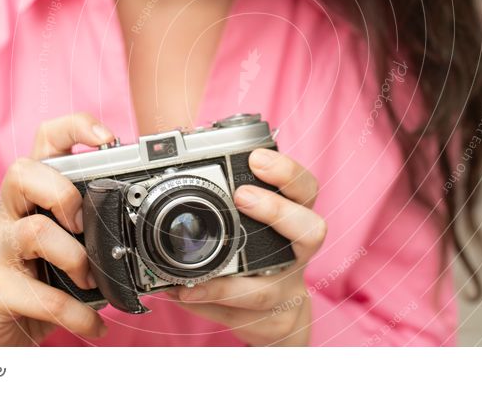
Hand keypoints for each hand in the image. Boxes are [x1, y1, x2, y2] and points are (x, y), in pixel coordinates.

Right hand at [0, 113, 115, 345]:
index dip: (73, 128)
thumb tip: (144, 222)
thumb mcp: (66, 242)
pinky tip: (94, 323)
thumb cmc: (37, 277)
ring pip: (32, 231)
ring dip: (74, 257)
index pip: (45, 141)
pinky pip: (42, 296)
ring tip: (92, 280)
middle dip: (62, 192)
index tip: (107, 138)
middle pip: (22, 172)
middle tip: (83, 223)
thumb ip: (93, 225)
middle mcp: (9, 214)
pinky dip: (77, 312)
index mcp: (31, 195)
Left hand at [167, 148, 325, 345]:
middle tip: (242, 196)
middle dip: (277, 211)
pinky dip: (210, 305)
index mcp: (295, 219)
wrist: (277, 318)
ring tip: (196, 276)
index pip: (305, 189)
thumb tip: (169, 182)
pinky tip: (187, 295)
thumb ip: (223, 204)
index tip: (256, 158)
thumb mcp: (251, 228)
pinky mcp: (271, 323)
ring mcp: (287, 291)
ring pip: (269, 289)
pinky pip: (241, 317)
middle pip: (312, 230)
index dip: (287, 172)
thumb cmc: (259, 261)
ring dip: (227, 284)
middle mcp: (298, 254)